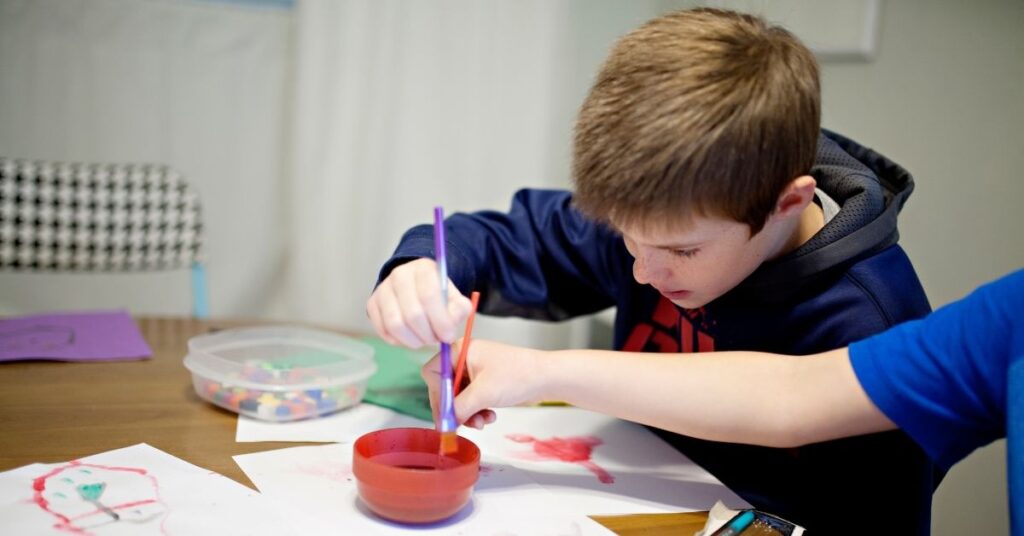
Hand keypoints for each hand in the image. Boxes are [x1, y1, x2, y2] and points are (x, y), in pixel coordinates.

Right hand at [366, 258, 472, 347]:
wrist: (416, 286)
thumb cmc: (438, 295)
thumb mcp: (455, 298)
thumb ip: (460, 309)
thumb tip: (449, 324)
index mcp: (424, 269)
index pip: (429, 296)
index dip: (440, 321)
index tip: (448, 336)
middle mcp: (400, 275)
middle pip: (412, 313)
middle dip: (427, 334)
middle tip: (435, 339)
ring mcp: (383, 289)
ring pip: (395, 324)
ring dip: (412, 340)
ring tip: (423, 340)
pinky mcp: (372, 303)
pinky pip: (383, 330)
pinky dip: (398, 340)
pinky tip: (409, 337)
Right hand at [420, 339, 547, 429]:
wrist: (547, 377)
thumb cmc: (517, 376)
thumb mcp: (482, 394)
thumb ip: (458, 409)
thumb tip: (443, 425)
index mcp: (460, 350)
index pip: (433, 373)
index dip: (436, 395)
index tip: (445, 414)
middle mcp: (465, 358)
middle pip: (445, 389)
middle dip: (455, 409)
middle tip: (461, 425)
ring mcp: (476, 370)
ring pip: (459, 398)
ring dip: (468, 413)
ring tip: (482, 422)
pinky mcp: (486, 382)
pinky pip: (472, 400)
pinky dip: (478, 411)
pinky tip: (490, 416)